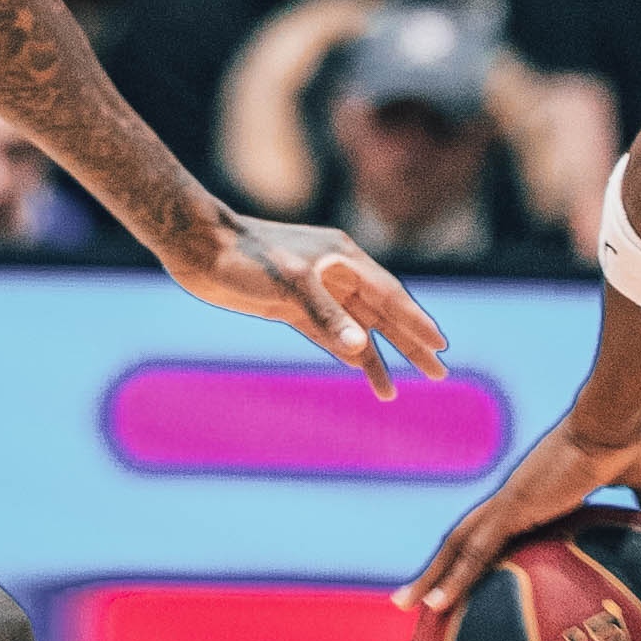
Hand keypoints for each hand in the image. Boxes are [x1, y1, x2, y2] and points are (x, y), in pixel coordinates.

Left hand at [159, 199, 450, 384]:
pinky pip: (327, 333)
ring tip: (394, 392)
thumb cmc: (245, 257)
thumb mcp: (289, 283)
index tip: (441, 346)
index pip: (389, 296)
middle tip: (439, 374)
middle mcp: (334, 274)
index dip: (415, 322)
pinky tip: (359, 371)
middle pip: (381, 314)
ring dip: (376, 358)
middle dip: (409, 344)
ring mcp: (313, 292)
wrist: (199, 248)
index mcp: (343, 258)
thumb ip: (326, 316)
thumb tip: (358, 349)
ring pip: (355, 328)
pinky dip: (344, 352)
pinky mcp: (290, 307)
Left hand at [406, 403, 640, 617]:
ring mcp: (510, 501)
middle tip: (415, 596)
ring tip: (408, 605)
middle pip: (466, 538)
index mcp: (539, 492)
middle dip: (440, 567)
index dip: (482, 550)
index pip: (501, 527)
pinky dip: (456, 577)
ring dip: (434, 576)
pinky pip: (476, 550)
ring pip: (458, 546)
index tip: (468, 573)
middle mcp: (515, 496)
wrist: (618, 415)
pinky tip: (437, 603)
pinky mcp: (514, 507)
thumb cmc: (629, 434)